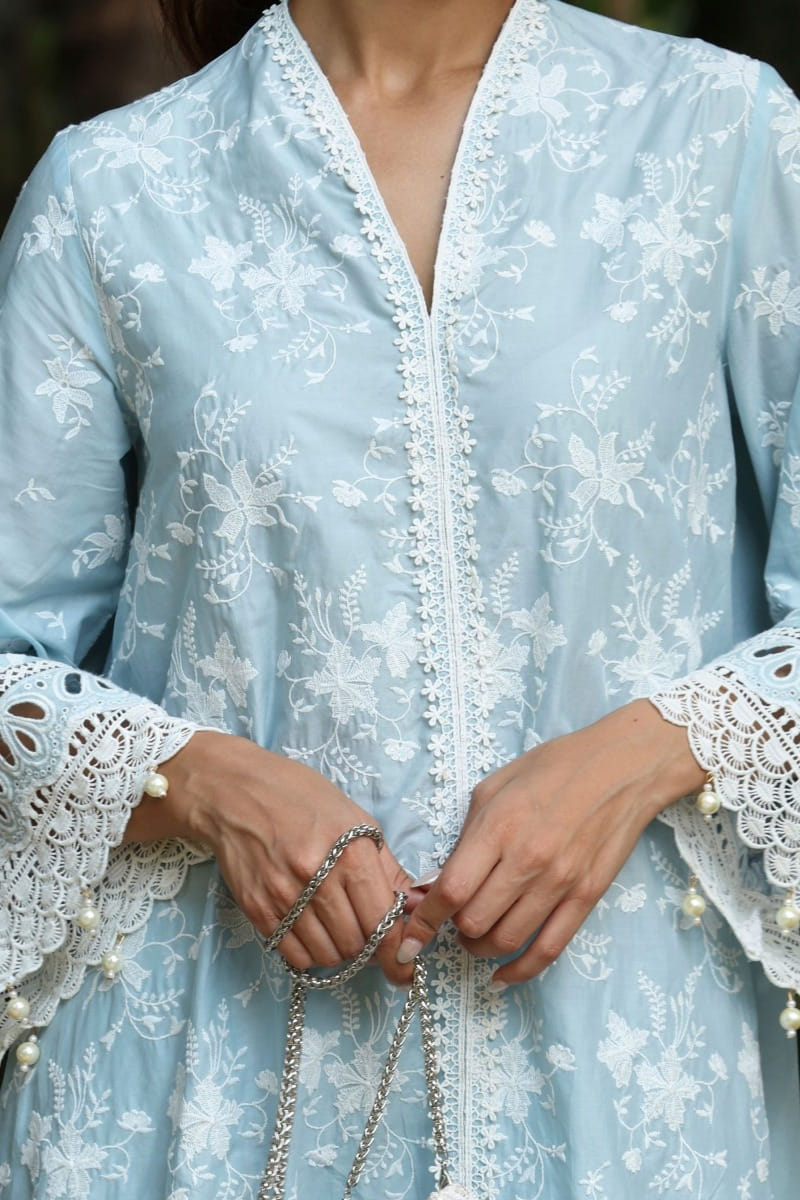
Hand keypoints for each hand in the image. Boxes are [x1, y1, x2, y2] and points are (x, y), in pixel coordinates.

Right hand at [125, 731, 415, 985]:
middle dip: (367, 948)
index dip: (396, 950)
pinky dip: (310, 953)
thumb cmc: (299, 796)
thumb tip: (414, 905)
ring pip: (326, 955)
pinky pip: (293, 954)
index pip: (383, 922)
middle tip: (365, 934)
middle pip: (355, 944)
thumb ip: (386, 866)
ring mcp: (284, 897)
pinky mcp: (257, 909)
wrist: (233, 791)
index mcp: (350, 853)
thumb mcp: (353, 818)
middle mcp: (318, 879)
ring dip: (339, 952)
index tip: (402, 966)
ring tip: (338, 929)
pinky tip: (312, 932)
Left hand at [397, 700, 704, 987]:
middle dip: (453, 929)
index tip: (411, 934)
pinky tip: (503, 975)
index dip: (424, 920)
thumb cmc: (553, 768)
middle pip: (474, 921)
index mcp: (499, 827)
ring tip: (476, 937)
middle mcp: (528, 860)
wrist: (621, 767)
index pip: (450, 890)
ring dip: (481, 948)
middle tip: (452, 921)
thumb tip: (435, 883)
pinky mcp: (586, 898)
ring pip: (506, 940)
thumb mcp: (494, 788)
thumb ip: (464, 838)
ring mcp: (560, 882)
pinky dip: (520, 971)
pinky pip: (549, 950)